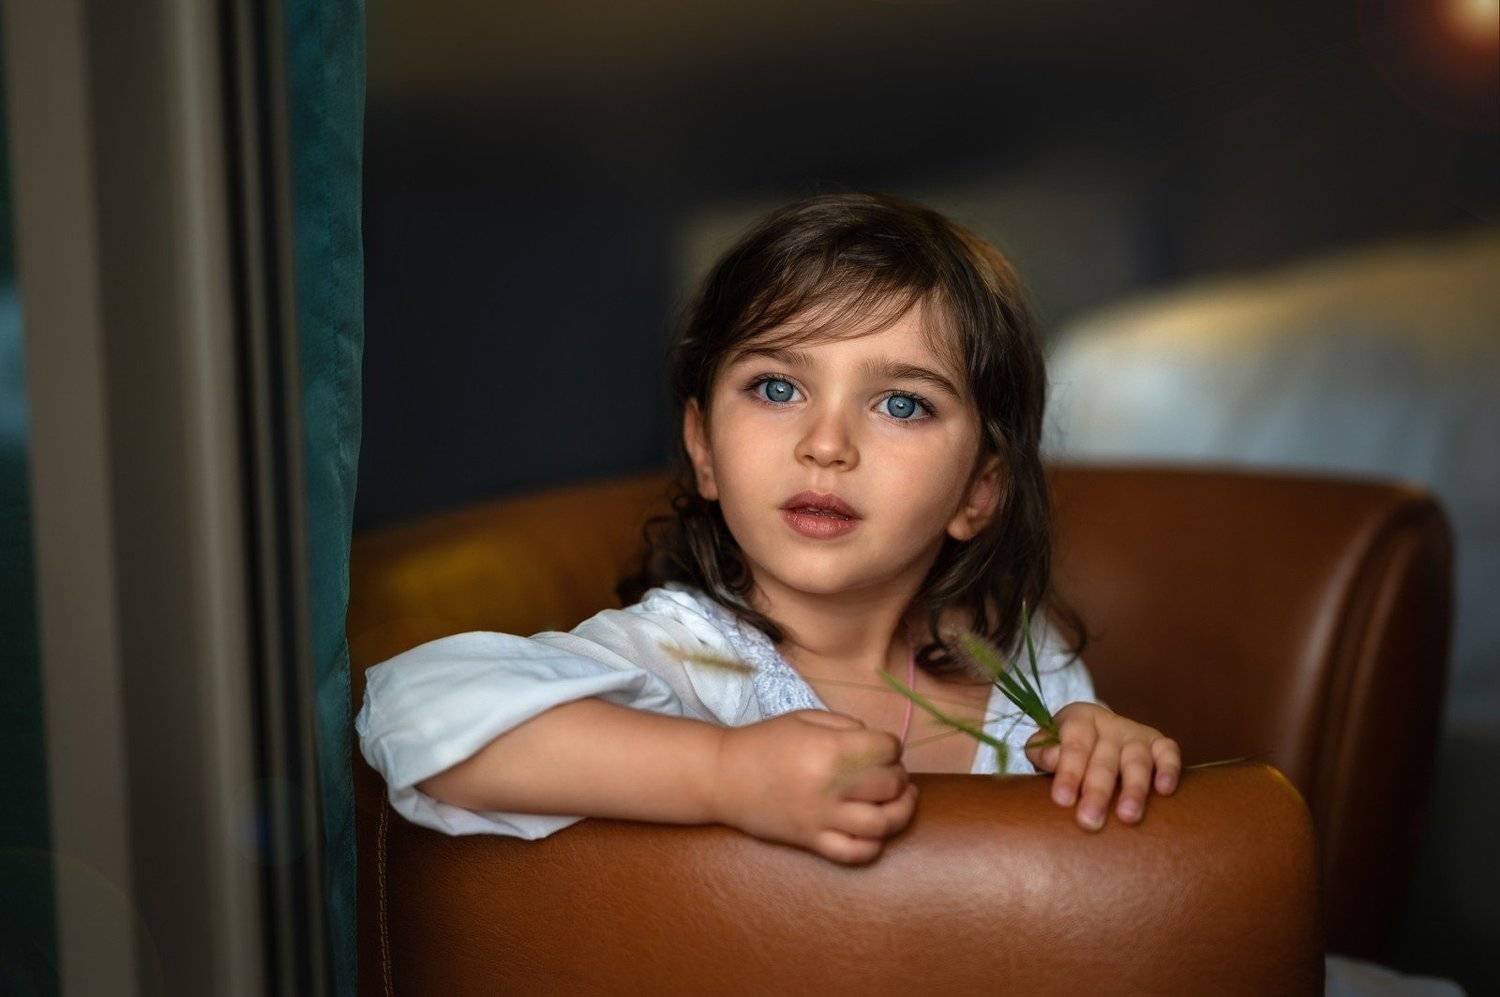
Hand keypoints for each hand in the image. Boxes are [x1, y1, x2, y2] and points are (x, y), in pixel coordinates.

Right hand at [711, 710, 918, 864]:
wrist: (723, 776)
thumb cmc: (764, 742)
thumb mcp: (805, 718)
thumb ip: (846, 725)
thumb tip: (878, 743)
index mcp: (831, 749)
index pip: (887, 749)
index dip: (892, 746)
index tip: (884, 748)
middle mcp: (832, 786)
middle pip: (890, 785)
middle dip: (899, 776)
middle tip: (891, 773)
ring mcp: (823, 818)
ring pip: (883, 824)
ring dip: (900, 811)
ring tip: (900, 801)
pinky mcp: (813, 842)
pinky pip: (856, 853)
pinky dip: (875, 845)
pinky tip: (876, 831)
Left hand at [1023, 702, 1180, 831]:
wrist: (1096, 737)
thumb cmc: (1067, 751)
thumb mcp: (1047, 745)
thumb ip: (1043, 752)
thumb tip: (1052, 759)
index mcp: (1079, 719)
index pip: (1074, 744)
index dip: (1068, 772)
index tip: (1062, 800)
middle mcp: (1109, 725)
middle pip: (1105, 758)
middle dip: (1097, 791)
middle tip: (1090, 820)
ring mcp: (1136, 734)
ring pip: (1137, 760)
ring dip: (1133, 789)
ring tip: (1127, 816)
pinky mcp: (1160, 744)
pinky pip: (1168, 753)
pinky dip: (1169, 769)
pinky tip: (1164, 790)